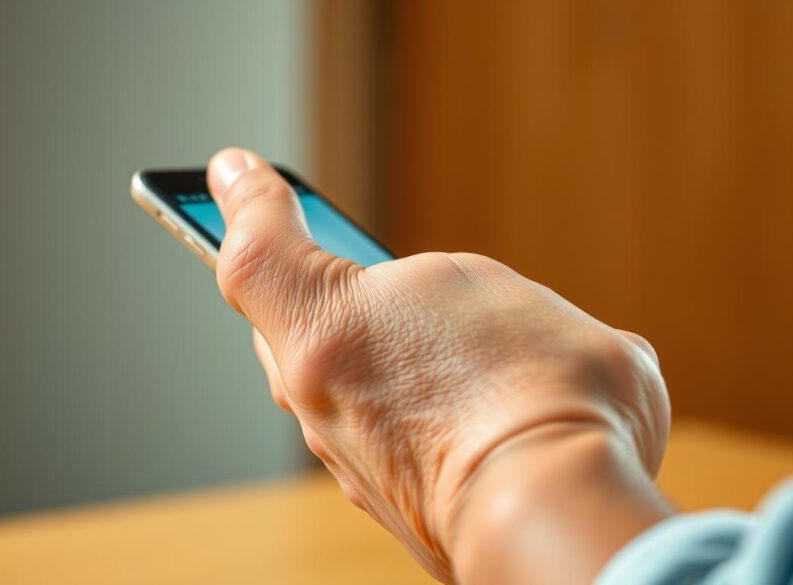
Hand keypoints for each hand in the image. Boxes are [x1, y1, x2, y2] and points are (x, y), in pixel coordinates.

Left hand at [207, 148, 671, 582]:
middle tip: (336, 263)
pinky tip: (449, 404)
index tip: (237, 175)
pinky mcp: (382, 503)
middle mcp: (318, 400)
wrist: (555, 513)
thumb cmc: (536, 390)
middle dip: (308, 292)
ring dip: (362, 356)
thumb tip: (479, 317)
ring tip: (413, 338)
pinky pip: (373, 436)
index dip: (247, 207)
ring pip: (328, 389)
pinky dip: (400, 410)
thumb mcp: (501, 289)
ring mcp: (347, 458)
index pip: (255, 253)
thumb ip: (458, 281)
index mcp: (328, 328)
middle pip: (282, 329)